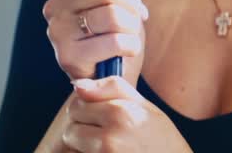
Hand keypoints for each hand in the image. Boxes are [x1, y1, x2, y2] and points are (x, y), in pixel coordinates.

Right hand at [42, 0, 148, 84]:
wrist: (111, 73)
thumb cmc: (113, 28)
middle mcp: (54, 4)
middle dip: (130, 0)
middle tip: (137, 12)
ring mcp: (57, 31)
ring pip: (111, 14)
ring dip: (132, 24)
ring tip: (131, 32)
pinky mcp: (68, 57)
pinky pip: (113, 41)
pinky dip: (130, 45)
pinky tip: (127, 50)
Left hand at [61, 77, 189, 152]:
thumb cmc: (161, 138)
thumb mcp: (144, 106)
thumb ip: (111, 88)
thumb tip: (77, 85)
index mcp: (120, 113)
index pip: (76, 105)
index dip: (86, 109)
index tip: (100, 115)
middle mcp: (110, 137)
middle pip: (70, 128)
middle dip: (82, 129)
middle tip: (105, 133)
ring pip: (74, 147)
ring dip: (83, 146)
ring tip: (107, 146)